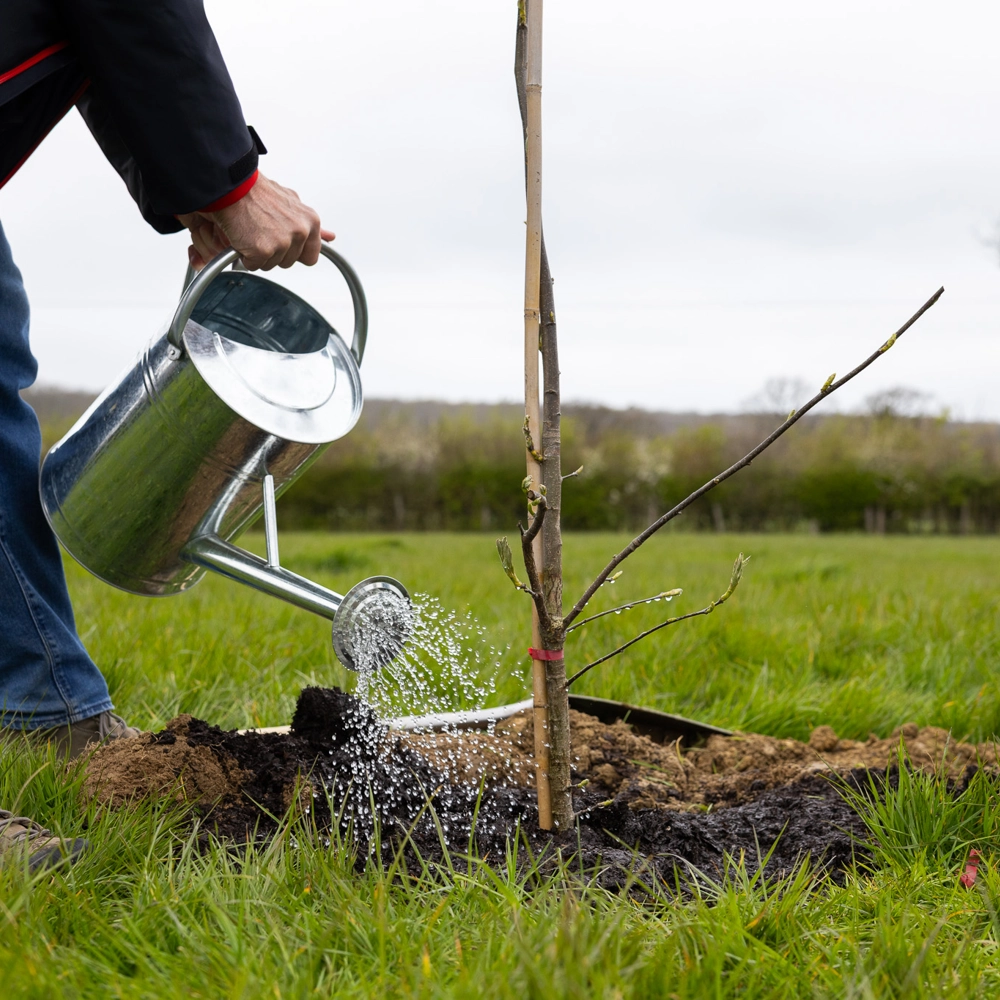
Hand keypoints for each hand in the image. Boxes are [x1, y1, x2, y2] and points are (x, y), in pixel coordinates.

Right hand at [176, 172, 334, 270]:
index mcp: (311, 221)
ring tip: (253, 230)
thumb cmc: (257, 192)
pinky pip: (254, 265)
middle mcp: (301, 232)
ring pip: (272, 265)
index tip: (283, 241)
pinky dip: (245, 255)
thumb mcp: (291, 203)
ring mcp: (283, 243)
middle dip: (275, 252)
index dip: (294, 252)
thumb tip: (330, 237)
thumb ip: (310, 224)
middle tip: (262, 231)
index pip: (311, 256)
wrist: (233, 186)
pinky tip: (243, 236)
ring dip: (259, 254)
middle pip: (289, 262)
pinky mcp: (264, 250)